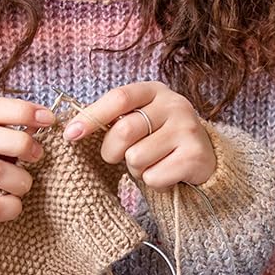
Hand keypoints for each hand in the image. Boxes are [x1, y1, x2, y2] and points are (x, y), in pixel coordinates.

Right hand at [0, 97, 55, 224]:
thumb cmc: (5, 165)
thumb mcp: (11, 142)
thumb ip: (27, 129)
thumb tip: (49, 119)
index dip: (22, 110)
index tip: (50, 119)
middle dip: (20, 143)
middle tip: (38, 155)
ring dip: (21, 179)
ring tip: (24, 184)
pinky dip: (14, 206)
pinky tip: (15, 202)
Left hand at [63, 81, 215, 189]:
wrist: (203, 159)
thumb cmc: (159, 140)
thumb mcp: (139, 120)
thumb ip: (113, 119)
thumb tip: (72, 129)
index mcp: (155, 91)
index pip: (119, 98)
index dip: (92, 116)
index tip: (71, 135)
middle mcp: (174, 104)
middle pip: (124, 131)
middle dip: (112, 152)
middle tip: (120, 157)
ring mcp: (187, 129)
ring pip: (136, 158)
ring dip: (136, 169)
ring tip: (152, 163)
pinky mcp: (195, 156)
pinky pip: (153, 177)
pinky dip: (154, 182)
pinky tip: (167, 173)